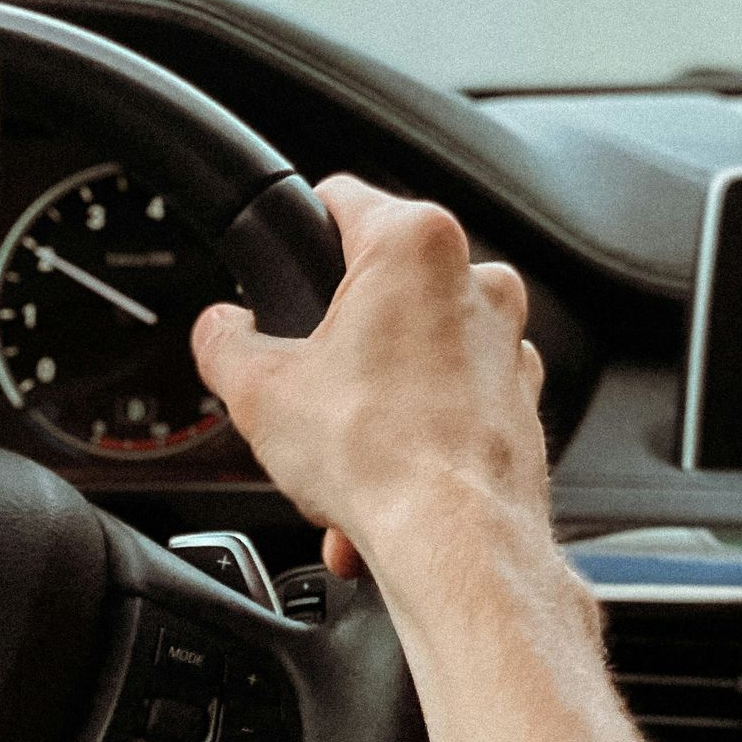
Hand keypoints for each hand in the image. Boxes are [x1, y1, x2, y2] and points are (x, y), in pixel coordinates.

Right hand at [191, 175, 552, 621]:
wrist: (458, 542)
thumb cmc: (379, 455)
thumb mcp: (259, 391)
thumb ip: (226, 341)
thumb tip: (219, 330)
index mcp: (415, 245)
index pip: (342, 200)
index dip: (301, 225)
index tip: (287, 251)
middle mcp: (478, 280)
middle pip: (381, 288)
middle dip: (338, 341)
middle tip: (304, 386)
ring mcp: (508, 341)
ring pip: (417, 353)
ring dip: (375, 402)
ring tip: (338, 458)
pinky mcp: (522, 398)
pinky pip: (453, 404)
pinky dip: (416, 438)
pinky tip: (378, 489)